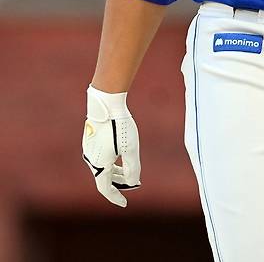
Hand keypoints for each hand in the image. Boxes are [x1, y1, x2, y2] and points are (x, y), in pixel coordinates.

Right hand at [82, 85, 140, 206]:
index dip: (115, 197)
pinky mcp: (90, 140)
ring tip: (127, 172)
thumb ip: (132, 168)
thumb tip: (132, 182)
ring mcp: (88, 149)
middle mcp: (90, 160)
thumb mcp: (131, 148)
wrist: (105, 103)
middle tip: (133, 185)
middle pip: (104, 178)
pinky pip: (100, 157)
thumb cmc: (120, 125)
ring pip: (102, 167)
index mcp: (99, 165)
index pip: (105, 189)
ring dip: (114, 172)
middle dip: (118, 184)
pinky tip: (119, 156)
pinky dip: (110, 162)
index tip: (124, 204)